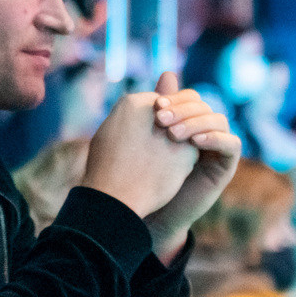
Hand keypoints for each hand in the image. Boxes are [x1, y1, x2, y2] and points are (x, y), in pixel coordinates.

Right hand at [78, 83, 198, 221]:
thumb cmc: (106, 167)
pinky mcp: (189, 149)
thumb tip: (136, 112)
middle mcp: (158, 110)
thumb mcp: (109, 131)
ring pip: (182, 131)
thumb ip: (127, 116)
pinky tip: (166, 172)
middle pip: (170, 114)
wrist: (117, 195)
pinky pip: (189, 149)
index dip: (147, 123)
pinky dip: (181, 159)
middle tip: (149, 150)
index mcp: (133, 101)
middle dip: (165, 128)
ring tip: (154, 162)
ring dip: (173, 143)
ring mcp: (176, 128)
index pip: (151, 104)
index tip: (138, 139)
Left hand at [140, 72, 241, 257]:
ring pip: (218, 121)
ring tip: (173, 133)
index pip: (190, 98)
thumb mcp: (149, 138)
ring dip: (196, 122)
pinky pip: (232, 144)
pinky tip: (195, 141)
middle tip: (160, 118)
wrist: (152, 212)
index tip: (154, 104)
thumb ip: (157, 110)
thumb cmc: (146, 174)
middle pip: (204, 106)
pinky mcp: (226, 164)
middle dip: (182, 109)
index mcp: (186, 121)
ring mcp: (217, 147)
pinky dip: (215, 138)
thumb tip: (168, 72)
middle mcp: (204, 131)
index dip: (175, 98)